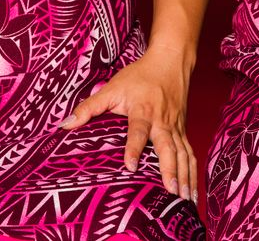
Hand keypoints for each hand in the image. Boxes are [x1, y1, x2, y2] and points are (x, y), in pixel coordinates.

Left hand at [60, 47, 198, 199]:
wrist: (171, 60)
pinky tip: (193, 189)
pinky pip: (190, 152)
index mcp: (144, 110)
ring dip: (186, 176)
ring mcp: (176, 126)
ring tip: (185, 198)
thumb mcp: (112, 87)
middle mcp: (163, 121)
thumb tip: (65, 125)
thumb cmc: (140, 75)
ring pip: (184, 153)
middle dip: (170, 170)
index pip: (138, 131)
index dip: (134, 147)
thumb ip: (89, 107)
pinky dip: (193, 171)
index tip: (130, 166)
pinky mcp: (183, 130)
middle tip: (171, 191)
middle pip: (169, 147)